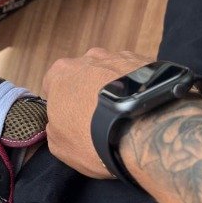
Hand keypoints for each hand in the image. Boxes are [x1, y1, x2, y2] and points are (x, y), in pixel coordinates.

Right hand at [42, 48, 151, 178]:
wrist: (143, 132)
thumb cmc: (94, 138)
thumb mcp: (59, 145)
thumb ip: (54, 127)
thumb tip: (59, 124)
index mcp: (61, 72)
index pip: (53, 83)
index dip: (61, 102)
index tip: (70, 117)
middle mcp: (90, 58)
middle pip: (84, 74)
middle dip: (89, 92)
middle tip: (99, 118)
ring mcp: (121, 57)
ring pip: (113, 72)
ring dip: (115, 88)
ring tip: (124, 115)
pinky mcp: (148, 63)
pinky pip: (138, 76)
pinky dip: (138, 89)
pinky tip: (142, 108)